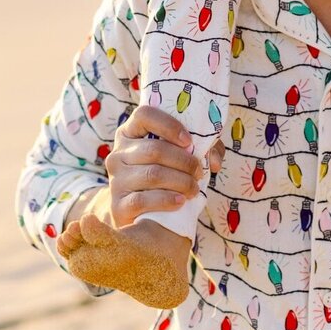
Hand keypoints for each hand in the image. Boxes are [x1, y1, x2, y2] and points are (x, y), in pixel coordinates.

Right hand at [66, 106, 225, 231]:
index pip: (144, 115)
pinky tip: (181, 201)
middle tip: (199, 171)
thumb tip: (215, 161)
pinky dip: (167, 200)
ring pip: (153, 175)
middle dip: (184, 161)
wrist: (138, 214)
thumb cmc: (163, 176)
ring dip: (181, 181)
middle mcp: (118, 154)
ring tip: (194, 189)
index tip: (189, 141)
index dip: (169, 125)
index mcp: (129, 133)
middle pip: (154, 150)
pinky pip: (143, 200)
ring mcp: (116, 180)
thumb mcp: (179, 156)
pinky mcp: (117, 206)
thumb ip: (204, 149)